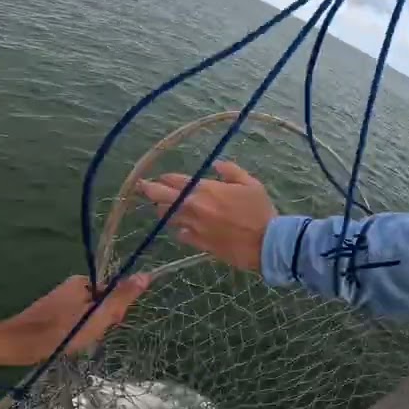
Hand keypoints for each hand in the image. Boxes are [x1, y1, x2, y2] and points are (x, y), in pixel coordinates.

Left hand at [0, 274, 150, 364]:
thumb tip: (146, 275)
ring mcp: (60, 299)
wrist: (16, 345)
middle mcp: (71, 286)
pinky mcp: (51, 313)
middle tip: (88, 337)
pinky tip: (66, 343)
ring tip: (75, 343)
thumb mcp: (96, 317)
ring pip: (88, 315)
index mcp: (83, 282)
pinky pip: (74, 320)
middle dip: (100, 323)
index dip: (114, 312)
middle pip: (101, 304)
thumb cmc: (59, 332)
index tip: (105, 326)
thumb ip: (121, 298)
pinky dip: (74, 333)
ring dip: (87, 330)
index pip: (114, 293)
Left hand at [137, 160, 276, 271]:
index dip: (164, 178)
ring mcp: (194, 226)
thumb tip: (215, 165)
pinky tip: (183, 228)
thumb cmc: (260, 211)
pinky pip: (180, 235)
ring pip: (167, 217)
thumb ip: (231, 171)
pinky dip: (180, 229)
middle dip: (149, 190)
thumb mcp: (251, 184)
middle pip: (161, 198)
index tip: (159, 177)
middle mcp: (195, 207)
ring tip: (162, 207)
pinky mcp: (198, 243)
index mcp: (206, 189)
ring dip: (163, 211)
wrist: (266, 243)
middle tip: (142, 187)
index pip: (175, 180)